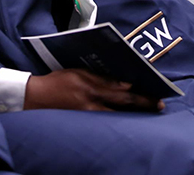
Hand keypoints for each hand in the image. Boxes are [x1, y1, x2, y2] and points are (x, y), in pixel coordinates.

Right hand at [23, 69, 163, 111]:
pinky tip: (126, 118)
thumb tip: (125, 84)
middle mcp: (91, 103)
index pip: (122, 93)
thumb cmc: (57, 82)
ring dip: (133, 114)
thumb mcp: (79, 73)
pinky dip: (118, 119)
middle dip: (143, 106)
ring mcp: (87, 115)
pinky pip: (104, 121)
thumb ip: (102, 79)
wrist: (35, 98)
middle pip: (123, 106)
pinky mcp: (83, 121)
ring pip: (116, 116)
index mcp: (92, 88)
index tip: (156, 97)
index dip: (141, 97)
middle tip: (159, 106)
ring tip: (148, 112)